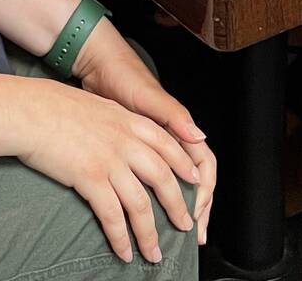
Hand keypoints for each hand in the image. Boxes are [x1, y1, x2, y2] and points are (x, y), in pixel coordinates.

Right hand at [13, 76, 201, 265]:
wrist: (29, 110)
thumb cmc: (54, 106)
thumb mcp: (96, 106)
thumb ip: (116, 119)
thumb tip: (123, 128)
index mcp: (128, 121)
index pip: (167, 145)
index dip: (184, 165)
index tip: (195, 182)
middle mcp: (125, 141)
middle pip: (163, 179)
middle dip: (177, 206)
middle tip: (184, 225)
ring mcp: (110, 160)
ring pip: (141, 204)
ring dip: (149, 233)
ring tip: (154, 252)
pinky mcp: (90, 178)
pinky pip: (112, 216)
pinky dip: (121, 238)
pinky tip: (124, 251)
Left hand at [73, 21, 215, 246]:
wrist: (98, 65)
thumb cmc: (124, 76)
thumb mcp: (148, 97)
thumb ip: (174, 117)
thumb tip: (200, 138)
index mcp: (179, 128)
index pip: (203, 167)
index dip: (204, 193)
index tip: (196, 216)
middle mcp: (170, 138)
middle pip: (194, 180)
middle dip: (197, 207)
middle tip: (193, 236)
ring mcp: (153, 144)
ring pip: (175, 182)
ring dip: (179, 206)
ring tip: (177, 232)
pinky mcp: (135, 148)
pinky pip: (153, 178)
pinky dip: (155, 196)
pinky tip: (149, 212)